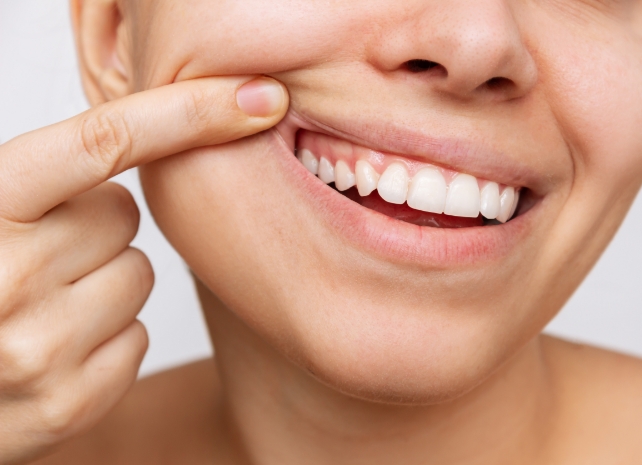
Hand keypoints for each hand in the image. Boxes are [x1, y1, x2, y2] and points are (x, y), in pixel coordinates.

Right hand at [0, 76, 287, 463]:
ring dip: (103, 283)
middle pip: (125, 216)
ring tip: (43, 303)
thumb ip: (52, 173)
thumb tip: (175, 127)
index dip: (189, 111)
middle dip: (95, 227)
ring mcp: (36, 349)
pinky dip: (107, 337)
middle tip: (44, 253)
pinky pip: (138, 338)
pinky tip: (56, 346)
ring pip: (139, 277)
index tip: (259, 96)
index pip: (105, 140)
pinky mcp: (68, 404)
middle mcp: (5, 277)